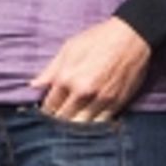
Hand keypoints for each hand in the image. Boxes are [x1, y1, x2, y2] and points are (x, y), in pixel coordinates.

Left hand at [33, 17, 150, 122]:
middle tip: (56, 123)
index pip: (49, 106)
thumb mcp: (69, 48)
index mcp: (67, 77)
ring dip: (73, 129)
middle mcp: (83, 91)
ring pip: (81, 126)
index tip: (45, 114)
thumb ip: (50, 70)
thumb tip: (33, 86)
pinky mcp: (116, 104)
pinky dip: (92, 128)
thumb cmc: (98, 39)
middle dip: (57, 123)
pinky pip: (100, 124)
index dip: (45, 112)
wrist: (131, 36)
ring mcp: (101, 100)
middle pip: (63, 119)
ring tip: (70, 126)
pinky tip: (88, 124)